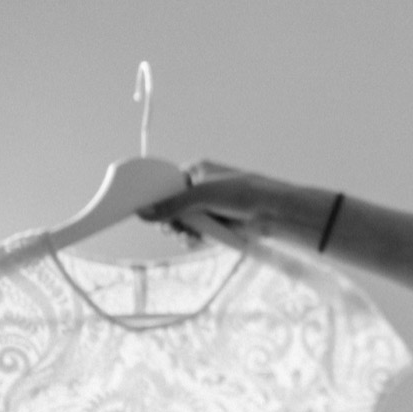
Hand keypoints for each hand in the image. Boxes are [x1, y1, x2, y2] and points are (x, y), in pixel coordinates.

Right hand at [141, 161, 287, 233]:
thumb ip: (172, 205)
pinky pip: (192, 234)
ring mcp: (204, 209)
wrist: (272, 212)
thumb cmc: (242, 193)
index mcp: (194, 172)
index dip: (153, 197)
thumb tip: (144, 213)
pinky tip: (194, 239)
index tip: (140, 208)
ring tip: (186, 234)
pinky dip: (191, 239)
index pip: (164, 184)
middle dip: (167, 219)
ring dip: (180, 231)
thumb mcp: (202, 196)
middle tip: (170, 227)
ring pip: (179, 224)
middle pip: (169, 207)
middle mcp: (198, 190)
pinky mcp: (212, 226)